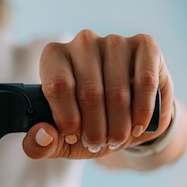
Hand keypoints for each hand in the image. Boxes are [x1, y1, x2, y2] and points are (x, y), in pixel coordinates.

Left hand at [23, 29, 174, 159]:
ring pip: (117, 92)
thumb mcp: (62, 140)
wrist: (128, 115)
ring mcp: (114, 41)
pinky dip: (142, 112)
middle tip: (98, 144)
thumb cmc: (89, 123)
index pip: (58, 86)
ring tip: (117, 139)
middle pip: (89, 92)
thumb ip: (41, 144)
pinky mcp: (144, 45)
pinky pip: (145, 82)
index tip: (74, 137)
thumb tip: (42, 135)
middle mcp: (83, 42)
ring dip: (119, 125)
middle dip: (95, 129)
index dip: (67, 119)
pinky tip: (137, 126)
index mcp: (54, 57)